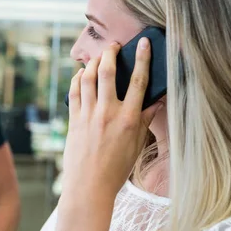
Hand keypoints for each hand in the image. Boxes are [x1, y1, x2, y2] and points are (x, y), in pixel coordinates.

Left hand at [62, 38, 162, 198]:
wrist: (88, 187)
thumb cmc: (116, 170)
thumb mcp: (136, 146)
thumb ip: (145, 120)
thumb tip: (156, 102)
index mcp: (129, 119)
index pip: (139, 81)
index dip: (143, 58)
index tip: (144, 43)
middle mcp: (108, 113)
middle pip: (108, 72)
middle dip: (110, 52)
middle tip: (114, 45)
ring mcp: (88, 115)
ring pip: (88, 78)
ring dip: (93, 62)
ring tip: (98, 57)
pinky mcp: (74, 120)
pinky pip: (74, 92)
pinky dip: (77, 79)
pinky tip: (81, 74)